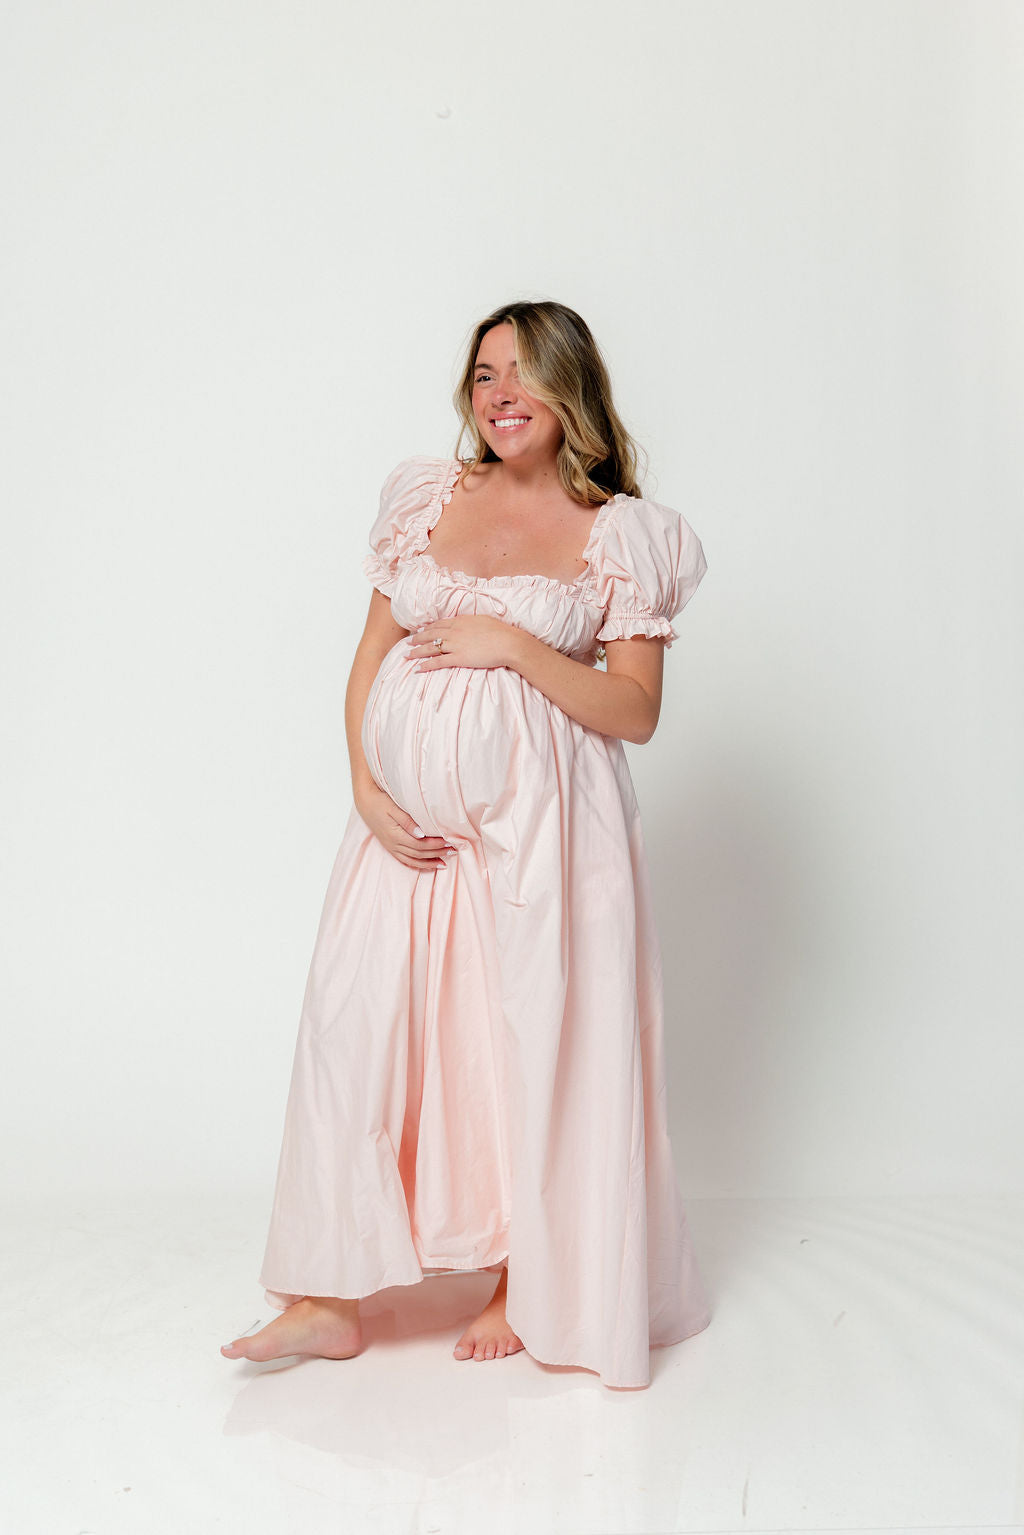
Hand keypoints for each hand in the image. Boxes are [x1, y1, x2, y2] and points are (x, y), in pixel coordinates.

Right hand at [354, 782, 454, 870]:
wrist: (364, 802)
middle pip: (419, 854)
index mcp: (395, 835)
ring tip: (444, 864)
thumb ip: (407, 820)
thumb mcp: (393, 807)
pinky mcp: (390, 846)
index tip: (449, 842)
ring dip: (429, 863)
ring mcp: (391, 847)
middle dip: (437, 854)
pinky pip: (405, 860)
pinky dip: (417, 865)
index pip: (420, 845)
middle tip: (453, 851)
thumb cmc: (379, 802)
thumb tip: (421, 834)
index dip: (435, 845)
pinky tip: (427, 865)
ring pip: (412, 860)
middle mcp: (393, 844)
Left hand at [406, 614, 521, 671]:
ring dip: (417, 652)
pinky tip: (418, 668)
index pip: (439, 624)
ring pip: (430, 648)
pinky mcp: (459, 658)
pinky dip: (427, 665)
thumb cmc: (501, 631)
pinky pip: (438, 661)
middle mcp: (454, 631)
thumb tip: (469, 624)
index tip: (421, 630)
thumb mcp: (484, 620)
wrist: (508, 642)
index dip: (428, 628)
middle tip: (409, 642)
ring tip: (407, 655)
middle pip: (431, 634)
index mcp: (461, 620)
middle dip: (418, 638)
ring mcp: (455, 645)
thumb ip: (472, 622)